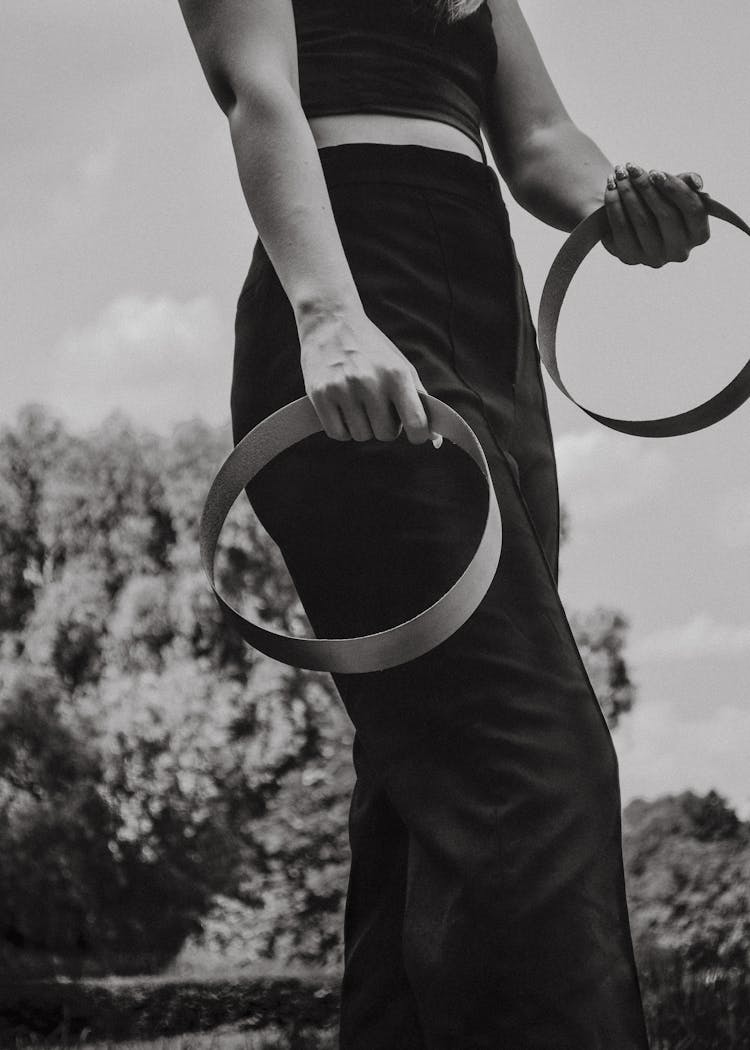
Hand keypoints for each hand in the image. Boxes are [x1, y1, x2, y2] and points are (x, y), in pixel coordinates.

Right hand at [299, 306, 440, 444]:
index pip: (415, 422)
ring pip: (361, 436)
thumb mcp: (400, 366)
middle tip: (377, 408)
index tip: (414, 434)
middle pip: (385, 434)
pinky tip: (342, 410)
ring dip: (362, 427)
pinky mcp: (319, 394)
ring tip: (357, 404)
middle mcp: (369, 381)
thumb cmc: (371, 349)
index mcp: (396, 374)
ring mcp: (342, 388)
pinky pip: (338, 434)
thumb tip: (435, 440)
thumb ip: (420, 401)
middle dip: (384, 427)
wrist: (330, 322)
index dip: (418, 435)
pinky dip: (342, 429)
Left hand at [602, 163, 709, 266]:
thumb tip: (696, 182)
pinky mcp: (631, 258)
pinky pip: (621, 228)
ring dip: (628, 192)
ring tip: (620, 174)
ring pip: (642, 221)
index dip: (675, 189)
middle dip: (646, 187)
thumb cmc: (660, 201)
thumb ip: (688, 183)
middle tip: (631, 168)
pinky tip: (611, 188)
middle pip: (666, 215)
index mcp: (699, 234)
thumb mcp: (676, 191)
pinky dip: (614, 205)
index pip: (694, 210)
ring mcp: (655, 258)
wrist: (632, 219)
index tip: (655, 172)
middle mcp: (679, 251)